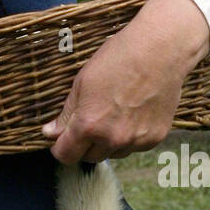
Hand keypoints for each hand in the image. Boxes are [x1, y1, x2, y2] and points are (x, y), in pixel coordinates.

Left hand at [40, 0, 209, 163]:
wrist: (160, 51)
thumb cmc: (117, 60)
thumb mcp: (82, 83)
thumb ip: (67, 114)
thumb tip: (50, 133)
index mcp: (89, 125)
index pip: (66, 156)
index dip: (60, 147)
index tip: (62, 139)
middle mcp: (113, 139)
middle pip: (89, 157)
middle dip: (84, 144)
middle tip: (89, 120)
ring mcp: (136, 141)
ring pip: (113, 153)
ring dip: (108, 142)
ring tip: (114, 113)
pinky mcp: (155, 138)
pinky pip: (134, 147)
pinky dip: (130, 136)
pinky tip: (133, 113)